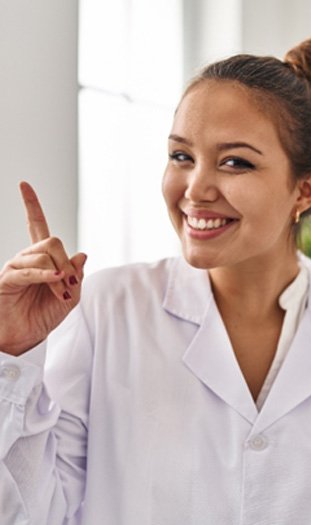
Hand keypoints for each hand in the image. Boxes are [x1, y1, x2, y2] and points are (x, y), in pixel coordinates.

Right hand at [0, 182, 87, 355]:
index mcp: (43, 260)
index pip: (37, 227)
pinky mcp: (6, 280)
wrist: (24, 338)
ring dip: (60, 275)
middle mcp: (27, 259)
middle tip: (70, 285)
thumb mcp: (70, 297)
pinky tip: (57, 281)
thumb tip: (81, 253)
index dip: (31, 206)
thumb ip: (77, 275)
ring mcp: (15, 268)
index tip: (24, 185)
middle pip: (52, 242)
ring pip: (44, 254)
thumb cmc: (43, 317)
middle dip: (67, 262)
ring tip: (62, 294)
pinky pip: (28, 270)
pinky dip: (46, 275)